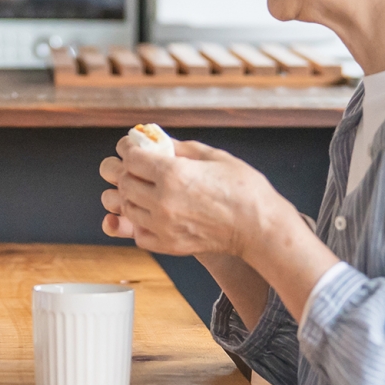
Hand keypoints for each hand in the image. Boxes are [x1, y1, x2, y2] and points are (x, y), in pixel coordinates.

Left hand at [97, 137, 283, 258]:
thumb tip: (157, 140)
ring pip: (127, 208)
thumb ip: (179, 147)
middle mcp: (163, 201)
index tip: (131, 146)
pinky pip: (139, 233)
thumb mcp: (213, 156)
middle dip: (127, 171)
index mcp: (173, 174)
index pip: (131, 158)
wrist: (260, 227)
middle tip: (137, 167)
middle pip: (124, 182)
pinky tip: (153, 212)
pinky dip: (141, 222)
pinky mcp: (169, 245)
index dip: (128, 148)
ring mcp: (163, 226)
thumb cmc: (243, 189)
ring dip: (131, 196)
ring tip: (145, 189)